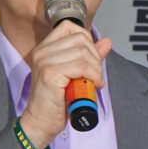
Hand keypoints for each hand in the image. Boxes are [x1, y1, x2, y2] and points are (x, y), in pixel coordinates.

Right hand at [18, 22, 111, 148]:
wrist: (40, 122)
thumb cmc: (55, 101)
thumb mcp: (73, 74)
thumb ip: (89, 56)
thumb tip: (107, 41)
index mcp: (44, 48)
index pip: (69, 26)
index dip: (86, 38)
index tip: (90, 57)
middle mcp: (42, 52)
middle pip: (80, 39)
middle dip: (95, 56)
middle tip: (95, 74)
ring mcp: (45, 61)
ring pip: (83, 53)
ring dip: (96, 69)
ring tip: (94, 82)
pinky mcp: (51, 74)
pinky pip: (82, 66)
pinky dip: (93, 76)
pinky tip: (93, 85)